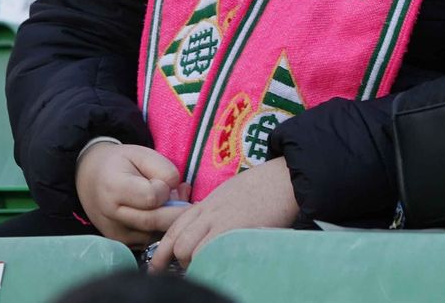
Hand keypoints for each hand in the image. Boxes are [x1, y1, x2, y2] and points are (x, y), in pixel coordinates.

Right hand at [74, 143, 185, 246]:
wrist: (90, 180)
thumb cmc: (120, 164)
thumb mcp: (142, 154)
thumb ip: (164, 170)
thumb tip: (178, 195)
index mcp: (114, 189)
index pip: (153, 197)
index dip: (166, 188)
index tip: (167, 182)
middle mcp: (112, 217)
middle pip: (157, 221)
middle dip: (179, 210)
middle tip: (187, 197)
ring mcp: (116, 235)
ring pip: (158, 233)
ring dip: (173, 220)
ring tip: (173, 200)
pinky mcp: (123, 244)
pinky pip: (153, 239)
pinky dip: (164, 227)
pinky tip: (163, 211)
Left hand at [149, 158, 298, 272]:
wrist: (286, 177)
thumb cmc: (266, 185)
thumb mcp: (233, 194)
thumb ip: (218, 210)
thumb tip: (210, 229)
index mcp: (208, 203)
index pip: (175, 228)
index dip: (162, 251)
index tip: (158, 266)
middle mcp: (208, 212)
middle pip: (177, 242)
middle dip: (179, 260)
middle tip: (193, 267)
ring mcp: (220, 221)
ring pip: (186, 249)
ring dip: (194, 263)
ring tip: (210, 265)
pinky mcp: (233, 229)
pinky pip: (207, 252)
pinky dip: (208, 262)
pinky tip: (220, 263)